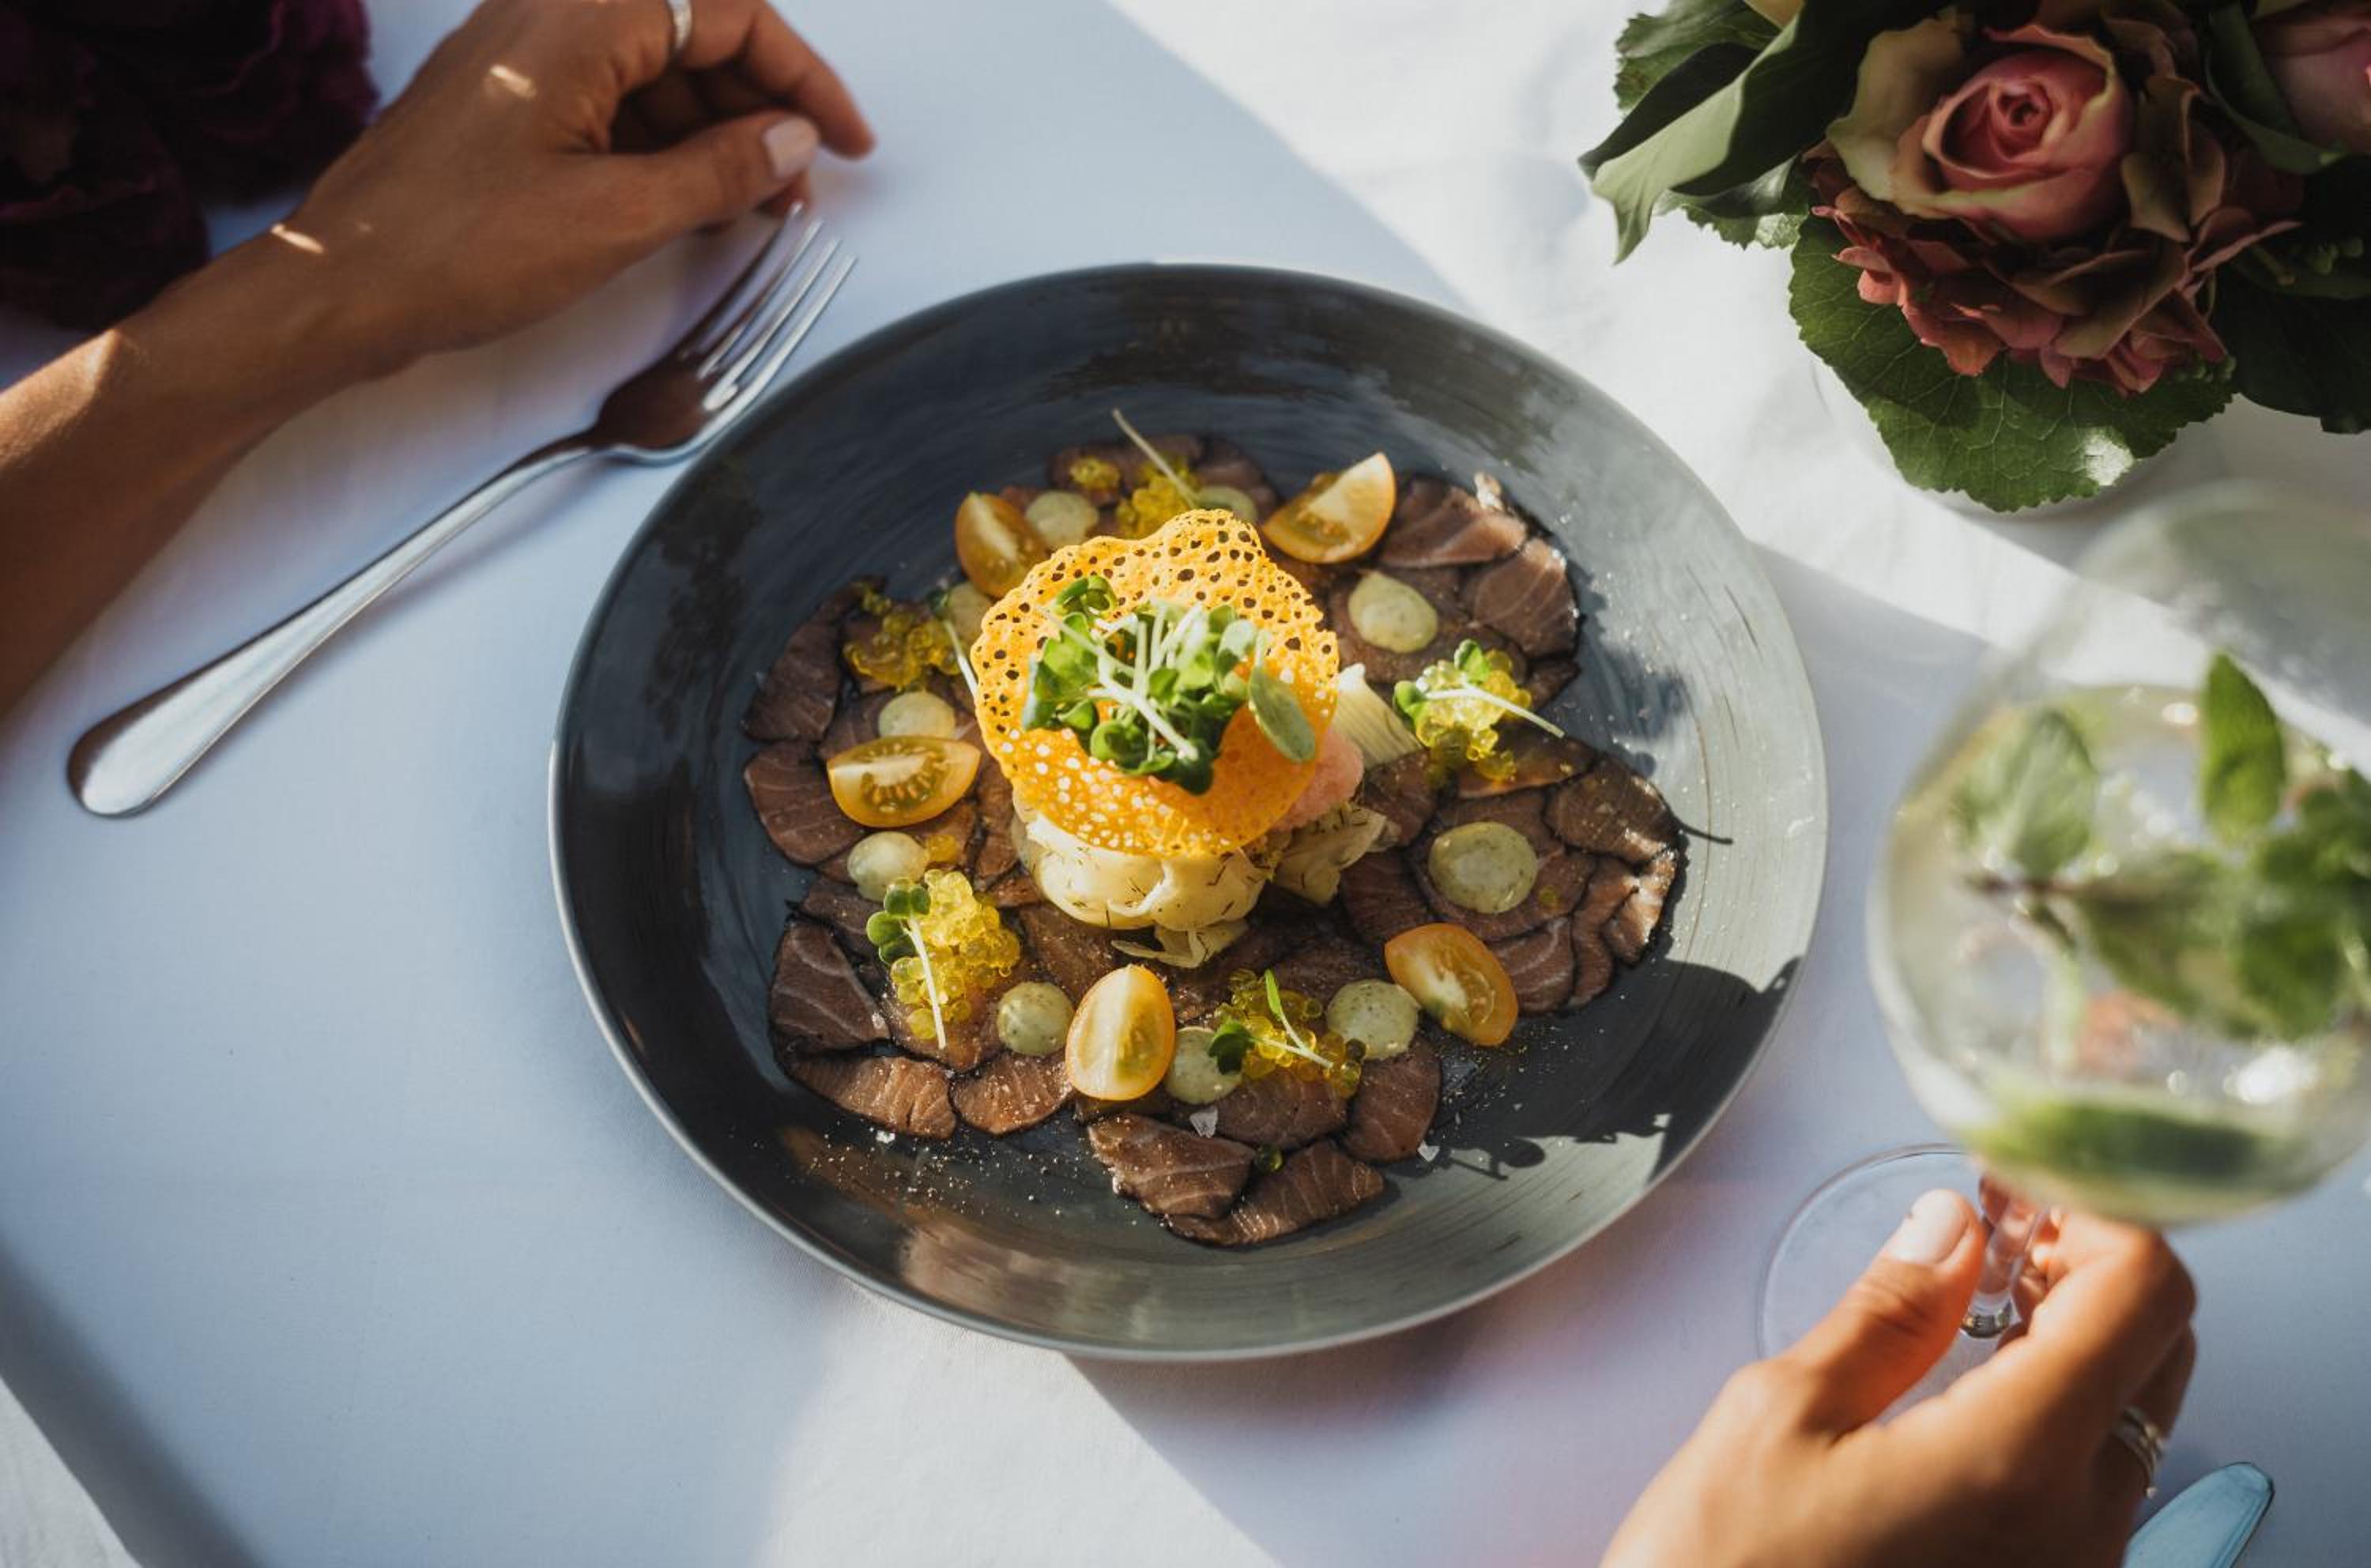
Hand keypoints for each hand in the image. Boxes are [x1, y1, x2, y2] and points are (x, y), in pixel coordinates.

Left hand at [278, 0, 871, 377]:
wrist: (339, 287)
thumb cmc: (451, 247)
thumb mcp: (617, 216)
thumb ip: (719, 172)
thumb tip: (789, 142)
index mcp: (580, 14)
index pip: (729, 11)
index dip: (803, 78)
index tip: (845, 140)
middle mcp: (548, 13)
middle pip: (693, 32)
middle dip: (759, 108)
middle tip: (800, 187)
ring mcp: (521, 54)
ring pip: (653, 69)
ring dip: (712, 133)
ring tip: (750, 211)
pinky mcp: (505, 99)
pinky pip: (607, 99)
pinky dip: (659, 145)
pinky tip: (686, 206)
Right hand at [1603, 1192, 2195, 1567]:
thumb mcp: (1778, 1415)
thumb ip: (1884, 1312)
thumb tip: (1948, 1226)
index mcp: (2016, 1462)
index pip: (2142, 1292)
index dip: (2092, 1207)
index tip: (2018, 1179)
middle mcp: (2078, 1525)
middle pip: (2159, 1345)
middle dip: (2089, 1261)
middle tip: (1997, 1221)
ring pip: (2135, 1409)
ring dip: (2079, 1329)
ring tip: (1980, 1289)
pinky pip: (2098, 1473)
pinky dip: (2061, 1400)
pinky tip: (1976, 1374)